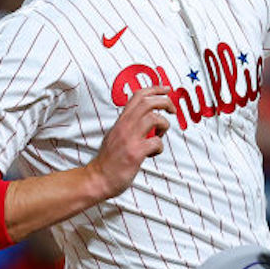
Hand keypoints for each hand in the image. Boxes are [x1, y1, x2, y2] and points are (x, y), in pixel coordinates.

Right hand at [87, 85, 174, 199]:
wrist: (97, 179)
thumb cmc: (109, 160)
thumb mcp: (115, 135)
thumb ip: (129, 125)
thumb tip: (146, 119)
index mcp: (121, 121)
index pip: (138, 96)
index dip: (155, 89)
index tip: (166, 89)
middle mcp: (124, 126)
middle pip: (148, 102)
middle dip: (165, 102)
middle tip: (172, 110)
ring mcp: (129, 139)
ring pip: (154, 118)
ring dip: (163, 125)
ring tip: (160, 135)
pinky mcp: (134, 153)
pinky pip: (156, 142)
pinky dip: (159, 147)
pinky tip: (152, 153)